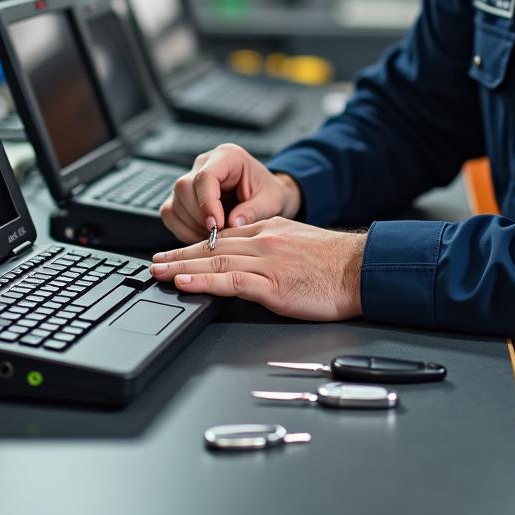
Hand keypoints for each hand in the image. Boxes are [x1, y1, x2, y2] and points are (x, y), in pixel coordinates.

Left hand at [149, 218, 366, 320]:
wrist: (360, 269)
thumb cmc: (335, 263)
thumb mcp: (299, 244)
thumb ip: (272, 249)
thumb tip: (250, 264)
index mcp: (270, 229)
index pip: (223, 237)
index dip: (196, 246)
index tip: (176, 253)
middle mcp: (264, 241)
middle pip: (212, 248)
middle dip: (179, 255)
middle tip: (154, 262)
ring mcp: (266, 262)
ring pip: (214, 262)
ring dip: (182, 267)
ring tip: (159, 273)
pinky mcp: (272, 285)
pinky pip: (230, 281)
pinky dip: (203, 282)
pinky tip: (185, 283)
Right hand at [160, 143, 301, 243]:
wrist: (265, 195)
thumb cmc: (268, 193)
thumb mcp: (271, 201)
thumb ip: (253, 212)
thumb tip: (231, 225)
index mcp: (228, 156)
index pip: (205, 176)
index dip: (207, 203)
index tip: (216, 226)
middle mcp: (204, 164)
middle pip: (183, 188)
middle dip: (198, 218)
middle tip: (218, 236)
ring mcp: (190, 179)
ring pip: (174, 204)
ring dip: (191, 227)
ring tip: (215, 237)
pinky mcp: (182, 197)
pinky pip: (171, 215)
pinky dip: (184, 231)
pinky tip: (203, 237)